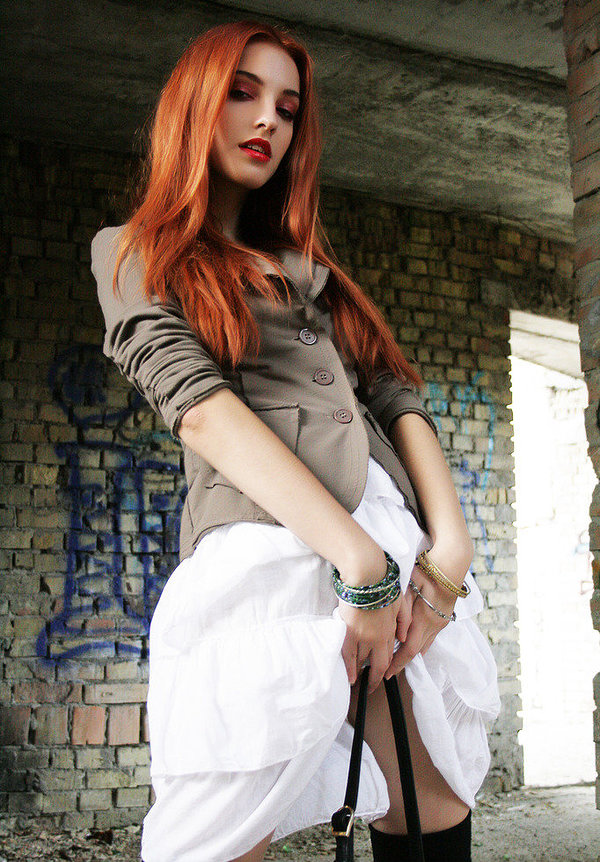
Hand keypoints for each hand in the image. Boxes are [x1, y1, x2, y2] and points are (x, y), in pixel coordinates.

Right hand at [338, 592, 410, 692]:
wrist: (367, 577)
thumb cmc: (383, 585)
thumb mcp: (401, 602)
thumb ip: (404, 622)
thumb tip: (402, 639)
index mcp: (390, 630)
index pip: (389, 655)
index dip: (386, 667)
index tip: (382, 674)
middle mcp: (378, 637)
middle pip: (378, 664)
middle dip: (375, 679)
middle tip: (371, 687)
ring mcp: (363, 636)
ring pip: (362, 661)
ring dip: (359, 673)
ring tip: (356, 680)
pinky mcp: (349, 631)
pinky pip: (348, 655)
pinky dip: (349, 668)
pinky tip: (349, 676)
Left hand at [384, 562, 456, 677]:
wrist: (451, 564)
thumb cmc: (426, 572)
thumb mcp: (409, 588)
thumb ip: (402, 612)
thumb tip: (398, 636)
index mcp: (424, 619)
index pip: (409, 650)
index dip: (397, 663)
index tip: (386, 674)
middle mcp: (434, 625)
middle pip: (417, 651)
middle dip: (402, 662)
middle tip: (388, 669)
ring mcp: (441, 622)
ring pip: (425, 645)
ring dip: (411, 653)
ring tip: (396, 659)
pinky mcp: (444, 617)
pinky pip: (430, 637)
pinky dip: (420, 643)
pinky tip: (412, 643)